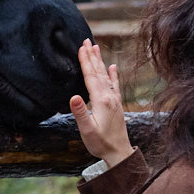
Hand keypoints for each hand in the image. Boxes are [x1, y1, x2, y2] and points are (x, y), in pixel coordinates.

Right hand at [69, 39, 134, 167]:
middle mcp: (110, 97)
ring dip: (100, 61)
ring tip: (96, 48)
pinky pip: (115, 85)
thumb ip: (80, 113)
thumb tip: (73, 96)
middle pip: (99, 72)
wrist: (119, 152)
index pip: (91, 77)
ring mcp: (115, 100)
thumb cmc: (101, 143)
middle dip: (92, 56)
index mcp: (101, 101)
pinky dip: (113, 75)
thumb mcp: (87, 130)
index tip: (81, 47)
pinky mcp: (117, 105)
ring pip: (106, 76)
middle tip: (86, 40)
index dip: (85, 61)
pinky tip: (113, 67)